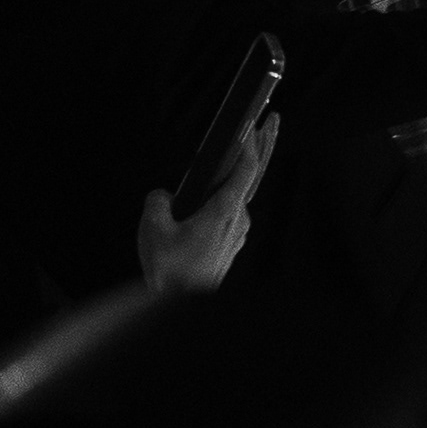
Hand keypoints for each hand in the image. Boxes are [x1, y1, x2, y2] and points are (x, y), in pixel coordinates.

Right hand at [138, 110, 275, 294]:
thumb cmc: (172, 272)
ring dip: (242, 171)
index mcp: (225, 211)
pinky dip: (228, 195)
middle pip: (254, 176)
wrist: (181, 307)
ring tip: (241, 150)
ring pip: (241, 194)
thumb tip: (162, 197)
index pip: (247, 169)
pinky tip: (214, 193)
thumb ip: (157, 203)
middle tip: (273, 120)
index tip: (257, 122)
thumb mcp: (153, 230)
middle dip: (264, 146)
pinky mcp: (230, 244)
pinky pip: (231, 212)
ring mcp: (237, 233)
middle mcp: (238, 220)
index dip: (253, 143)